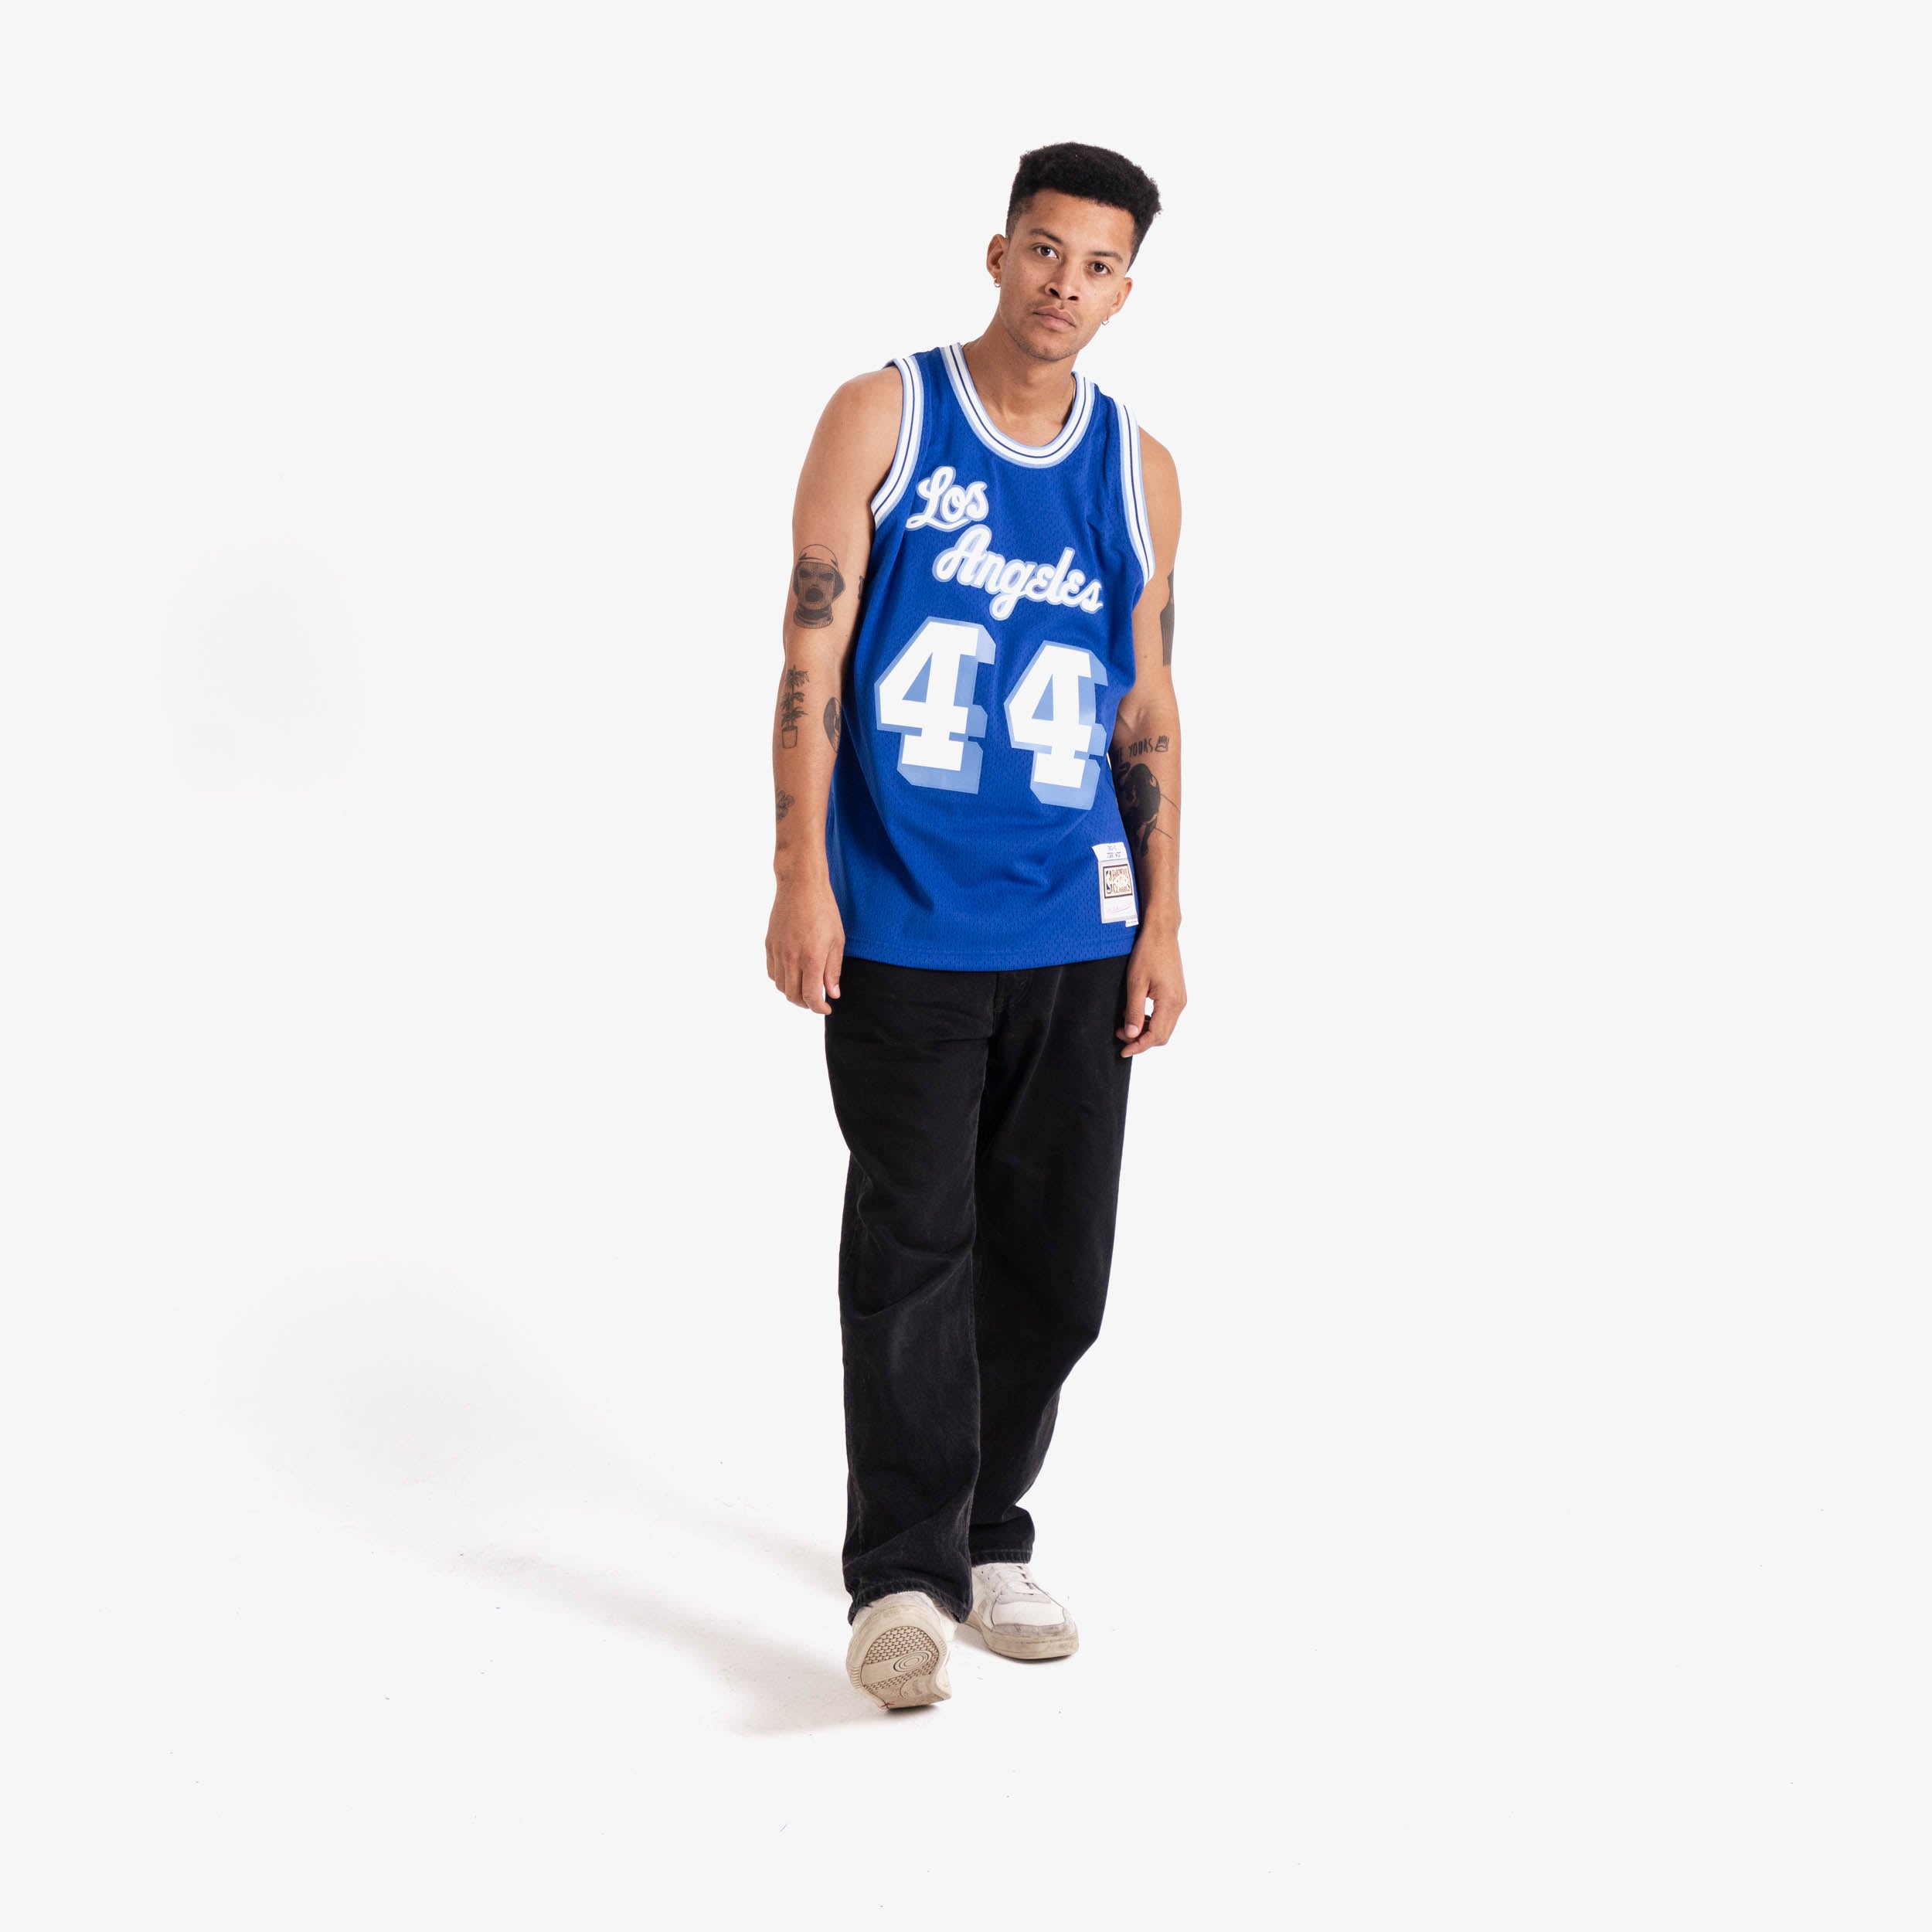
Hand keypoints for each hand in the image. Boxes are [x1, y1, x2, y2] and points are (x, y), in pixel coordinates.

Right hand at [766, 875, 844, 1014]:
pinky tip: (791, 975)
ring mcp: (778, 952)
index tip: (826, 1008)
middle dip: (806, 1004)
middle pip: (793, 995)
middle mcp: (791, 958)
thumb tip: (833, 993)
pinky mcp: (770, 944)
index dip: (819, 1008)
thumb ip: (833, 970)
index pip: (811, 996)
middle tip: (817, 1001)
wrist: (800, 886)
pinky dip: (781, 980)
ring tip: (804, 990)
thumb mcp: (837, 941)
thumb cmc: (824, 910)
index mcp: (811, 959)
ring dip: (792, 993)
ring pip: (780, 986)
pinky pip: (772, 972)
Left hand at [1117, 926, 1185, 1056]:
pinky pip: (1165, 1016)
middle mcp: (1179, 1003)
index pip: (1155, 1036)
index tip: (1123, 1051)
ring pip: (1163, 1027)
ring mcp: (1179, 999)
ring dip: (1144, 1030)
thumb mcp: (1136, 983)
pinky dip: (1150, 1020)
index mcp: (1170, 1002)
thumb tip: (1131, 1034)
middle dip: (1140, 1040)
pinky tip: (1134, 1012)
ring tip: (1124, 1023)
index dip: (1138, 1046)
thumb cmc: (1148, 953)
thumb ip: (1133, 1011)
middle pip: (1162, 1035)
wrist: (1161, 933)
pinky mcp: (1176, 994)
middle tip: (1120, 1034)